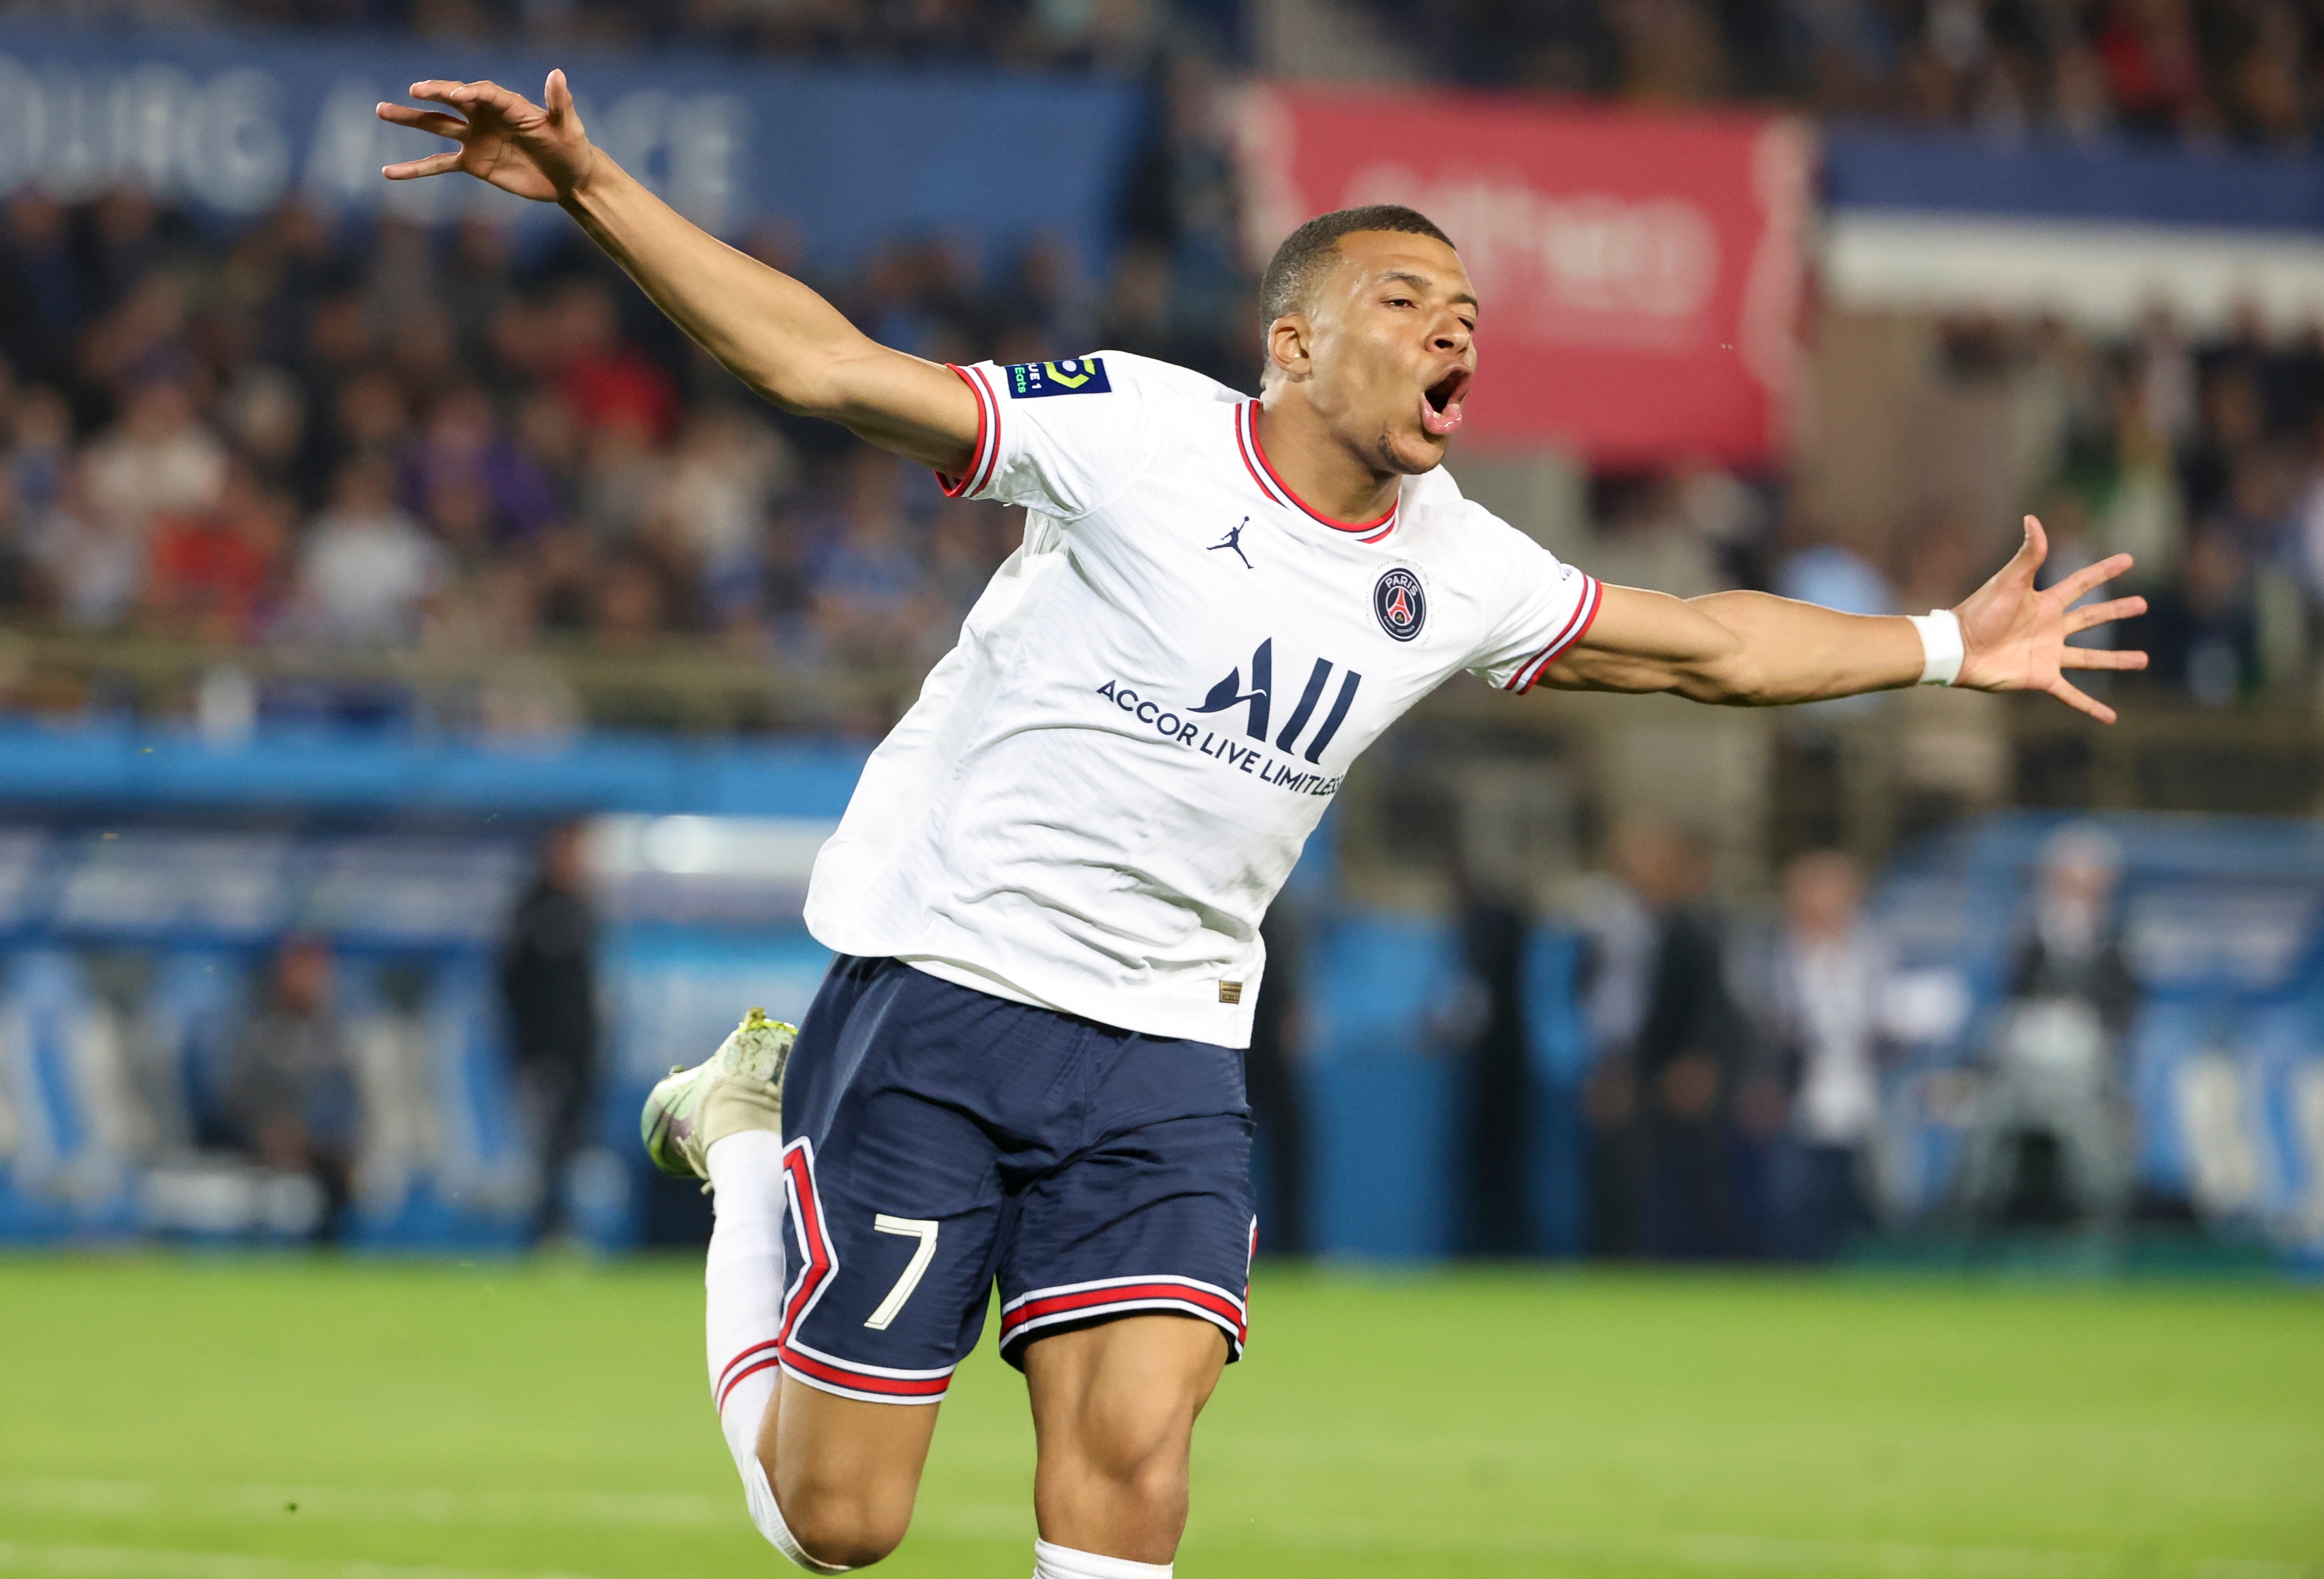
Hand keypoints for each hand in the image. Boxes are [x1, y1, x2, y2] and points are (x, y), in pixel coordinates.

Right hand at [376, 71, 595, 202]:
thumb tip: (558, 73)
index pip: (483, 93)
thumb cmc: (571, 147)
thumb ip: (559, 102)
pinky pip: (438, 164)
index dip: (471, 92)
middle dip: (434, 94)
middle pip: (452, 101)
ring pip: (436, 125)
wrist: (568, 178)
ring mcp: (474, 139)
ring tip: (382, 111)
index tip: (457, 95)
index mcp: (507, 104)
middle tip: (414, 89)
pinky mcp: (472, 163)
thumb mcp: (568, 126)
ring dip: (409, 119)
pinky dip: (415, 169)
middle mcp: (484, 116)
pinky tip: (389, 172)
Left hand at [1954, 515, 2147, 723]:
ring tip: (2144, 660)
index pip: (2082, 583)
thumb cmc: (1979, 613)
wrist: (1958, 649)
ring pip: (2091, 657)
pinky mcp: (2042, 678)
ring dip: (2117, 660)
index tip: (2128, 559)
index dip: (2104, 571)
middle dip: (2117, 610)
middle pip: (2091, 617)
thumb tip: (2034, 518)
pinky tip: (2110, 717)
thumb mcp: (2009, 581)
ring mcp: (2049, 654)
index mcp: (2045, 603)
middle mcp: (2051, 628)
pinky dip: (2090, 707)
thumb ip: (2027, 554)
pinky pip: (2071, 694)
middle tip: (2143, 604)